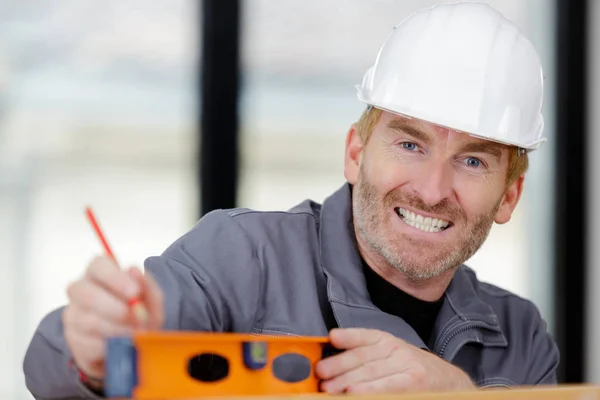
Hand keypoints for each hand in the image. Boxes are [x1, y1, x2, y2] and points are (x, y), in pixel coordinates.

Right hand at [62, 256, 163, 383]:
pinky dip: (108, 346)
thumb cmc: (139, 313)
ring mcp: (73, 315)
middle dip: (112, 306)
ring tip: (135, 333)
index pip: (98, 265)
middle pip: (84, 292)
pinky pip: (87, 343)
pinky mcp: (73, 340)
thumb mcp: (151, 300)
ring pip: (86, 320)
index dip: (115, 278)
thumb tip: (133, 270)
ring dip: (116, 329)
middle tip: (134, 317)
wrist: (130, 345)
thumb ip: (146, 285)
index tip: (134, 292)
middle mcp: (80, 290)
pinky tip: (121, 344)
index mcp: (99, 272)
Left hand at [316, 328, 475, 393]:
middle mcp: (397, 349)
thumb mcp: (390, 356)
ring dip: (348, 381)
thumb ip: (366, 357)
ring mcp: (407, 365)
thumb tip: (332, 367)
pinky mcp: (415, 382)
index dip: (348, 336)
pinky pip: (390, 386)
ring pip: (373, 373)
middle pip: (363, 357)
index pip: (365, 336)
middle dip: (339, 366)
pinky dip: (371, 390)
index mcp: (387, 341)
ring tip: (331, 388)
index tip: (332, 338)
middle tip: (320, 374)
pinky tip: (355, 393)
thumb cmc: (412, 371)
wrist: (451, 382)